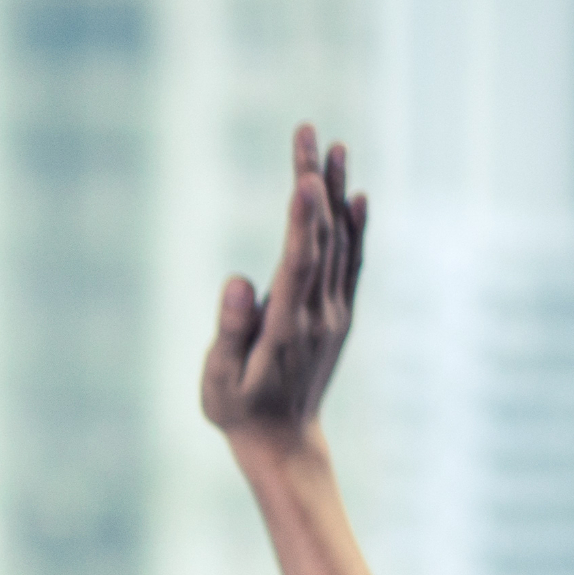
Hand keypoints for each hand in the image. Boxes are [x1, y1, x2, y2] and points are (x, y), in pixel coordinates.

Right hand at [199, 124, 369, 468]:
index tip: (304, 175)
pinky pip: (352, 263)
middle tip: (307, 131)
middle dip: (314, 181)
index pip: (299, 261)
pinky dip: (356, 227)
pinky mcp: (339, 315)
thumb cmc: (238, 412)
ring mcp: (334, 314)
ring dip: (335, 192)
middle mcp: (319, 315)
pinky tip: (354, 195)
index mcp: (286, 328)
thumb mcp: (217, 382)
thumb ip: (228, 332)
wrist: (285, 443)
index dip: (303, 217)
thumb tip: (238, 281)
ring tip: (332, 146)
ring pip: (340, 243)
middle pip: (322, 238)